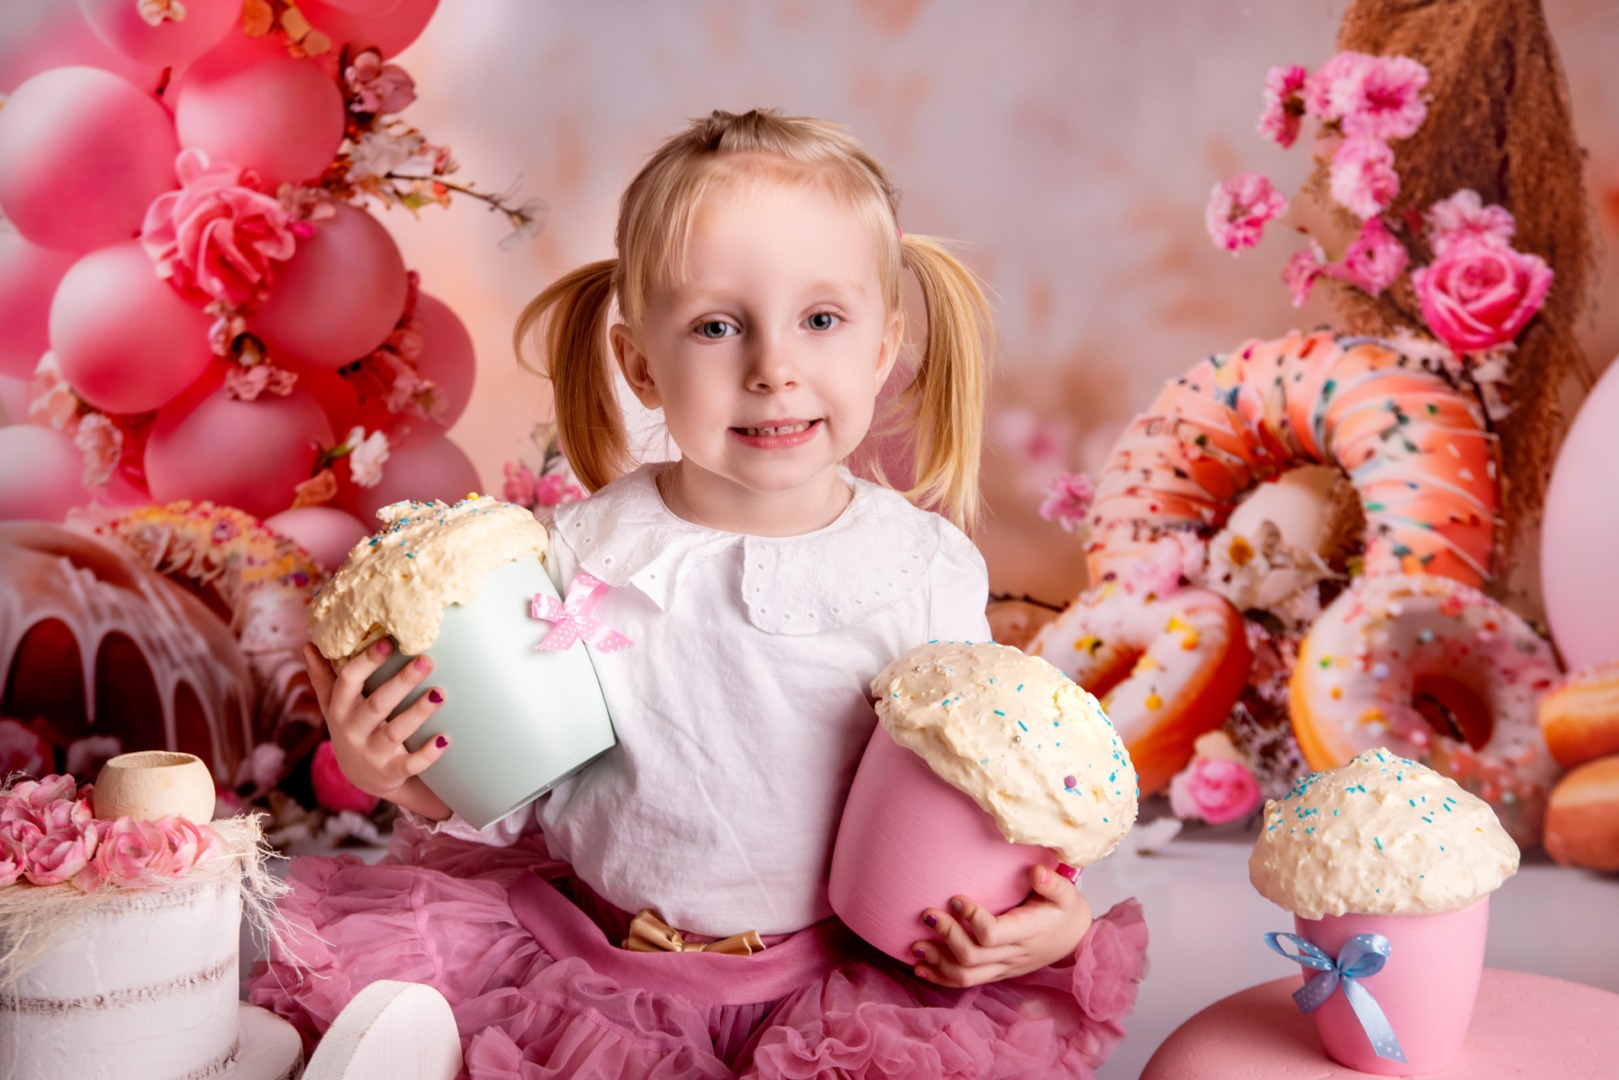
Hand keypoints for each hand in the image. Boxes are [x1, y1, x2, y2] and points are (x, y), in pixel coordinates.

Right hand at [303, 641, 452, 820]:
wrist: (362, 778)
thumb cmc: (351, 728)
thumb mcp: (333, 705)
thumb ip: (323, 677)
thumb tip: (307, 645)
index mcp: (340, 709)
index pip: (348, 682)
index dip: (366, 662)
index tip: (387, 642)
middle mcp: (353, 731)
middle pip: (378, 704)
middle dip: (401, 682)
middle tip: (426, 660)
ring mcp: (372, 754)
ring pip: (395, 733)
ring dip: (418, 713)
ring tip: (440, 693)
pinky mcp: (391, 772)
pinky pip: (410, 765)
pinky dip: (427, 754)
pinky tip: (444, 739)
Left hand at [910, 864, 1092, 986]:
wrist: (1073, 940)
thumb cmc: (1064, 911)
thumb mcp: (1065, 895)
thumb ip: (1052, 883)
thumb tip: (1036, 872)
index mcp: (1027, 933)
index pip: (993, 934)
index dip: (971, 919)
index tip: (955, 898)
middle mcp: (1012, 955)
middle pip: (972, 956)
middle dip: (946, 936)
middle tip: (928, 915)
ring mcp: (1002, 968)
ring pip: (966, 975)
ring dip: (937, 961)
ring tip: (915, 945)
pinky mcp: (995, 973)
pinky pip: (966, 982)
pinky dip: (940, 977)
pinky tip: (920, 968)